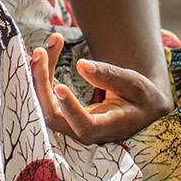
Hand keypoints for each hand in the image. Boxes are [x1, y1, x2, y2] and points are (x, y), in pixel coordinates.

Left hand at [30, 32, 173, 144]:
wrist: (141, 108)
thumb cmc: (141, 97)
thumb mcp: (134, 84)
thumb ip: (109, 76)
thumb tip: (81, 65)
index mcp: (108, 127)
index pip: (85, 125)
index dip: (70, 109)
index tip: (60, 86)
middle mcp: (85, 131)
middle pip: (53, 116)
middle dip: (42, 83)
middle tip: (40, 52)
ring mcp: (71, 124)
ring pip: (44, 105)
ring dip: (39, 75)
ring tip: (43, 49)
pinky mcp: (64, 114)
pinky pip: (46, 97)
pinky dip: (44, 74)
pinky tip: (47, 52)